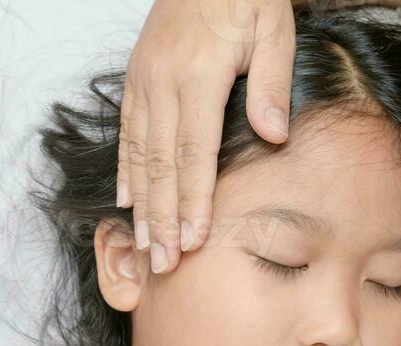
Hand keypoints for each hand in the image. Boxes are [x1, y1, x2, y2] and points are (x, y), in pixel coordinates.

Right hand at [120, 0, 295, 272]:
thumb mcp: (273, 27)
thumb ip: (270, 81)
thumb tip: (272, 135)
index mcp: (197, 74)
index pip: (194, 153)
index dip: (192, 201)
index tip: (194, 240)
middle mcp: (162, 82)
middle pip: (161, 165)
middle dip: (163, 219)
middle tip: (164, 263)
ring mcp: (144, 82)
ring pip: (139, 155)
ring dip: (143, 206)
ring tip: (146, 246)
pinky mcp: (136, 79)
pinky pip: (128, 134)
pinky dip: (128, 172)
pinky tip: (129, 203)